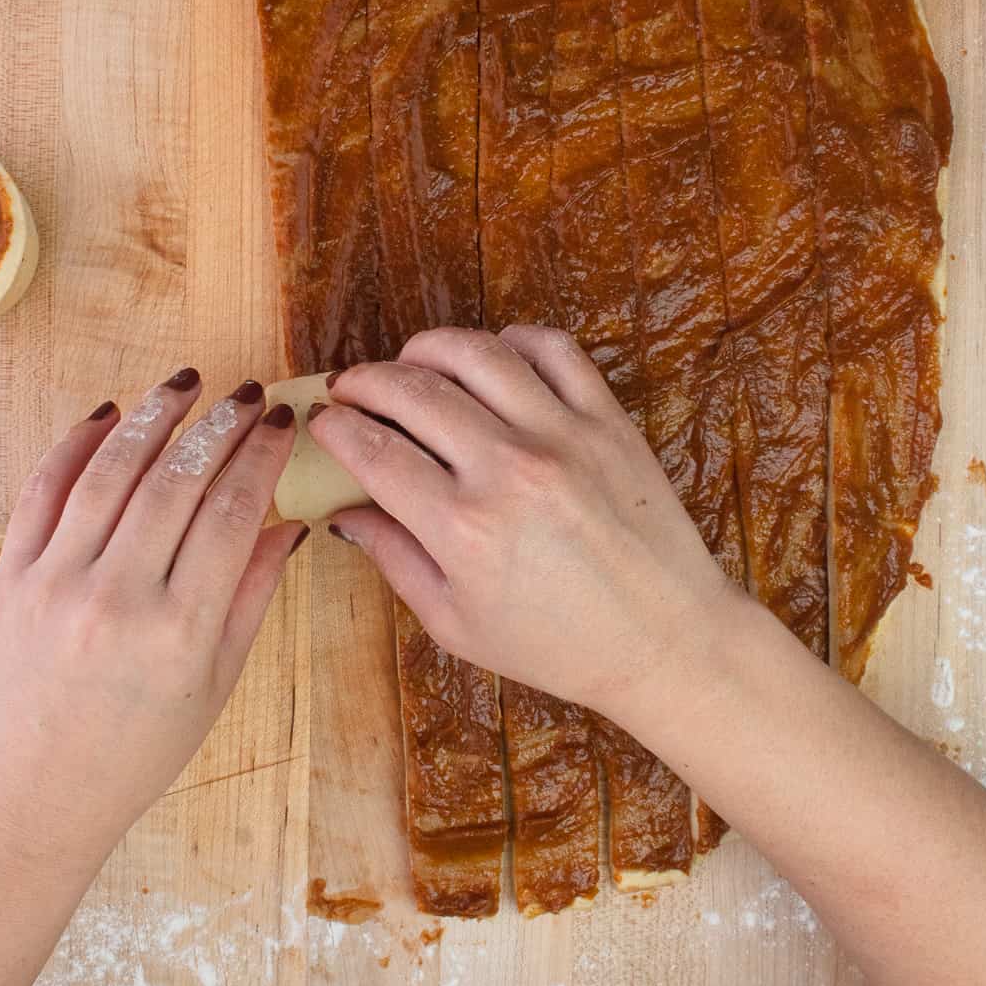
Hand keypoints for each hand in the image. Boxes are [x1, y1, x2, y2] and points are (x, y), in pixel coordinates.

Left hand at [0, 370, 304, 869]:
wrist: (34, 797)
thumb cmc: (139, 751)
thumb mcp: (216, 684)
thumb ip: (251, 596)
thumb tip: (289, 520)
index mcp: (181, 631)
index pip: (232, 512)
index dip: (263, 455)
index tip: (283, 421)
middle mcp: (117, 599)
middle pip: (178, 481)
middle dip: (220, 425)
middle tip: (248, 393)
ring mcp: (57, 583)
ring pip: (111, 472)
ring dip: (153, 417)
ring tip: (186, 384)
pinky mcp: (11, 578)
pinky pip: (43, 491)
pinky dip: (75, 444)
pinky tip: (109, 413)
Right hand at [311, 325, 734, 721]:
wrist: (664, 639)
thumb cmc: (557, 644)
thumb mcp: (455, 622)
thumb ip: (394, 558)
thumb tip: (341, 511)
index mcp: (464, 529)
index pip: (374, 452)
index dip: (335, 427)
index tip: (321, 420)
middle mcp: (510, 470)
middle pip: (412, 391)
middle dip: (365, 381)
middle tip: (350, 389)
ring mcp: (563, 436)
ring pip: (476, 353)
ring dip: (427, 348)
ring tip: (409, 364)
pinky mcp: (607, 419)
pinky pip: (552, 349)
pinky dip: (511, 340)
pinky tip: (489, 359)